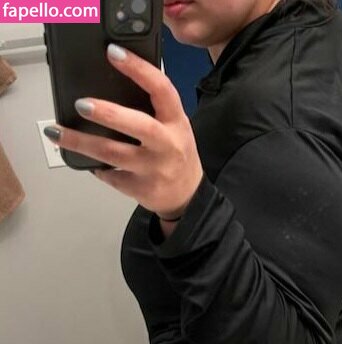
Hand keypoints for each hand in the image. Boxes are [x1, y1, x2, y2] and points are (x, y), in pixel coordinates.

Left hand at [44, 43, 203, 219]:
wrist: (187, 196)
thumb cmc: (176, 153)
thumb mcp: (174, 127)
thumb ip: (153, 108)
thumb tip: (110, 84)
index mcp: (176, 122)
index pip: (161, 89)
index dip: (138, 69)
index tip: (113, 52)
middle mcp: (167, 145)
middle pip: (138, 126)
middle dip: (108, 114)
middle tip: (81, 104)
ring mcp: (154, 169)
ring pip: (113, 154)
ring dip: (82, 142)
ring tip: (56, 132)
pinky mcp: (141, 189)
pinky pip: (111, 176)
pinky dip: (96, 167)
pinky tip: (87, 161)